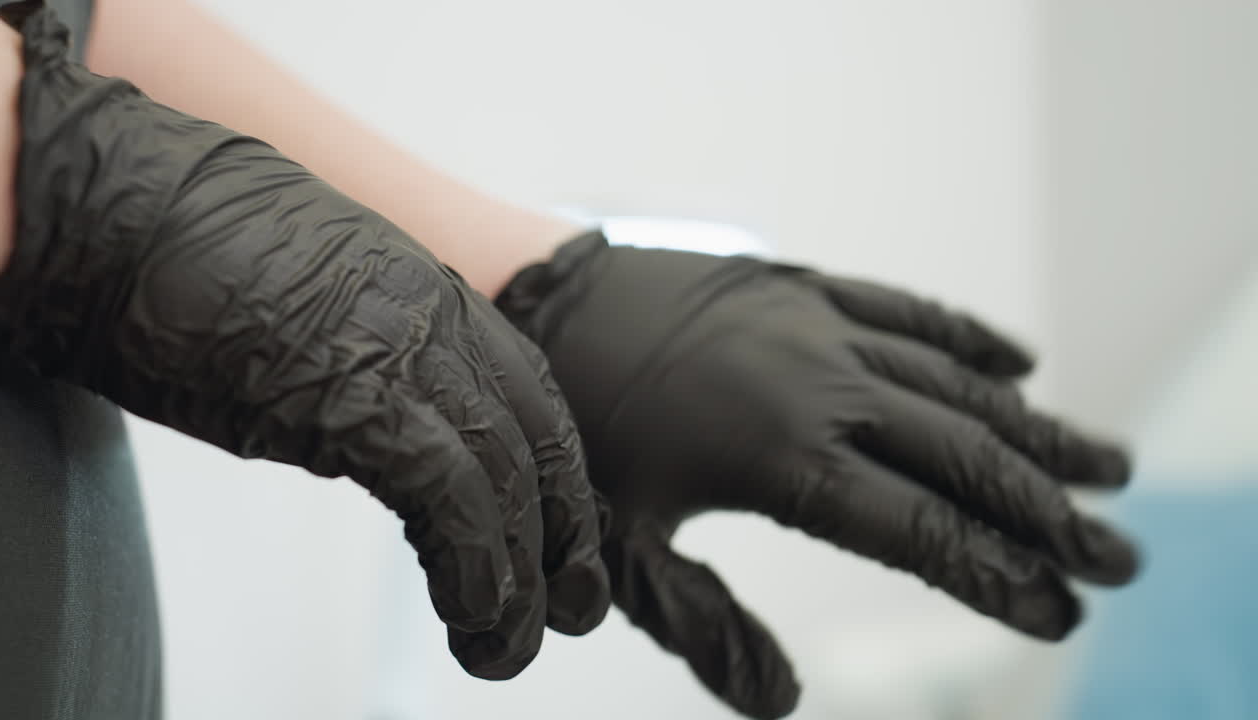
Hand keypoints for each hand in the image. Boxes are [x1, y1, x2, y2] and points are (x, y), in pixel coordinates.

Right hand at [0, 7, 606, 679]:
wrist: (103, 202)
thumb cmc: (174, 246)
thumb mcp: (300, 303)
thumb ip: (355, 354)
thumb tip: (371, 423)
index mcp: (421, 288)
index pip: (526, 386)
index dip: (552, 466)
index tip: (558, 526)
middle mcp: (430, 312)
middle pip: (536, 432)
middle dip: (563, 526)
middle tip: (571, 605)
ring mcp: (398, 347)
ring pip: (506, 471)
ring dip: (520, 572)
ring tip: (509, 645)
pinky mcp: (353, 393)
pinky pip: (448, 492)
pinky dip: (472, 562)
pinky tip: (470, 613)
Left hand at [498, 232, 1138, 717]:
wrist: (526, 302)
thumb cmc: (571, 431)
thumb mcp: (621, 547)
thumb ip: (704, 628)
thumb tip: (781, 705)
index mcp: (784, 461)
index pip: (923, 533)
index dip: (999, 577)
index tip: (1060, 609)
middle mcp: (822, 387)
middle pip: (965, 458)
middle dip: (1049, 513)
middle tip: (1119, 555)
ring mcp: (817, 326)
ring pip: (955, 382)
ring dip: (1035, 428)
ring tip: (1107, 464)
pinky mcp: (799, 284)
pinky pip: (906, 307)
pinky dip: (968, 337)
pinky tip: (1020, 363)